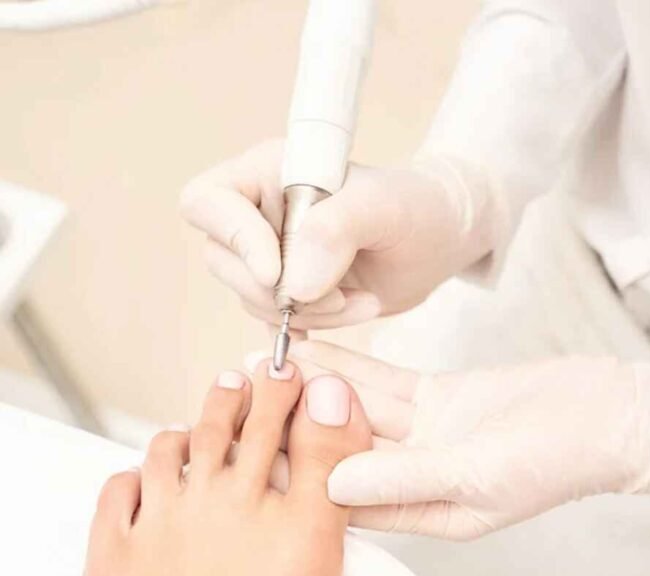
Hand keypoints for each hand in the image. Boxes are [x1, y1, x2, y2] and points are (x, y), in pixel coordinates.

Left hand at [49, 363, 371, 575]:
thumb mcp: (322, 558)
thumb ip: (330, 476)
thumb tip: (334, 412)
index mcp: (275, 506)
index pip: (288, 426)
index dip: (297, 390)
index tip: (302, 371)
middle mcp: (214, 500)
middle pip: (232, 426)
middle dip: (252, 391)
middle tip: (261, 371)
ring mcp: (158, 522)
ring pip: (174, 447)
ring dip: (196, 421)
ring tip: (209, 406)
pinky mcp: (113, 552)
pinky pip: (119, 492)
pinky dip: (135, 474)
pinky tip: (146, 473)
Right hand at [179, 139, 497, 328]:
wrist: (441, 241)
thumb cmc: (417, 208)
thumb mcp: (387, 208)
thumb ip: (337, 230)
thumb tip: (293, 282)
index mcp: (268, 172)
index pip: (207, 202)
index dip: (235, 240)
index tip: (278, 271)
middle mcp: (259, 212)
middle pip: (223, 260)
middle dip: (280, 291)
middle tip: (340, 297)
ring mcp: (271, 254)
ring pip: (253, 299)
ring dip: (309, 313)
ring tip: (362, 301)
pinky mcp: (290, 291)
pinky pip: (276, 322)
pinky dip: (312, 328)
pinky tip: (351, 312)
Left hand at [269, 341, 649, 539]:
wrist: (610, 416)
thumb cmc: (558, 460)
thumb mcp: (477, 476)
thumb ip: (407, 478)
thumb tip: (330, 486)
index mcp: (424, 515)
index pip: (342, 504)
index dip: (290, 480)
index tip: (242, 453)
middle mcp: (417, 479)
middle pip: (338, 453)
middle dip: (289, 426)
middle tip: (238, 397)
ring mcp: (428, 437)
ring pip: (356, 412)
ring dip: (312, 388)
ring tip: (259, 363)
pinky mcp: (442, 400)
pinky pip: (386, 384)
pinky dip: (352, 365)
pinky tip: (314, 346)